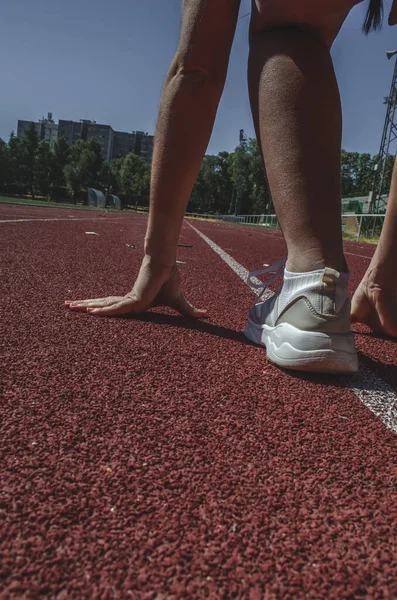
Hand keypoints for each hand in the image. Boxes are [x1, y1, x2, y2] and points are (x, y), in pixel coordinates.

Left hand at [65, 256, 206, 317]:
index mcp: (135, 300)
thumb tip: (208, 315)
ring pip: (103, 305)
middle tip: (67, 306)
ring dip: (85, 306)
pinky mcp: (134, 299)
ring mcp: (128, 299)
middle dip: (84, 305)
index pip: (113, 307)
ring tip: (67, 306)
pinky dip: (103, 311)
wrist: (168, 263)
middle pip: (102, 304)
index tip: (88, 310)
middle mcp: (127, 299)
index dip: (101, 309)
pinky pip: (116, 308)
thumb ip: (190, 312)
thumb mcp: (179, 302)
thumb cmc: (170, 278)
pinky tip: (89, 312)